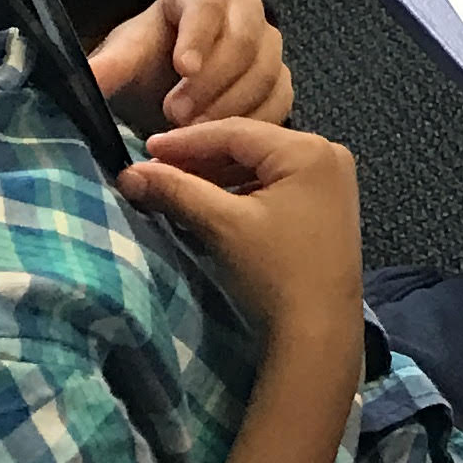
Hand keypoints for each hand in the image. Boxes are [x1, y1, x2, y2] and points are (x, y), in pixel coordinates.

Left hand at [87, 0, 292, 131]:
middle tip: (175, 115)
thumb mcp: (124, 60)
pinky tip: (220, 145)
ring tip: (192, 135)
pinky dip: (250, 125)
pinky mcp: (280, 79)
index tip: (182, 68)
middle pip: (243, 41)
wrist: (165, 86)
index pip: (207, 4)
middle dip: (210, 81)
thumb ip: (108, 67)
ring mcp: (268, 45)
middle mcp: (245, 11)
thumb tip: (89, 78)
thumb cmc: (147, 63)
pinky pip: (278, 101)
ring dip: (229, 107)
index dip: (197, 35)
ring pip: (264, 73)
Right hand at [119, 116, 361, 338]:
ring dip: (219, 174)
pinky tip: (212, 200)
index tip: (144, 149)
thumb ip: (176, 190)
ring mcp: (332, 180)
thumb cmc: (273, 271)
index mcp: (309, 150)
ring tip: (177, 183)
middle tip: (157, 168)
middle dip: (201, 157)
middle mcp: (327, 155)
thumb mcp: (221, 225)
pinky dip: (242, 190)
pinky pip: (277, 184)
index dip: (186, 141)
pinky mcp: (327, 205)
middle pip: (251, 145)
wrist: (318, 330)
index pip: (236, 132)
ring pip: (262, 166)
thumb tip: (129, 172)